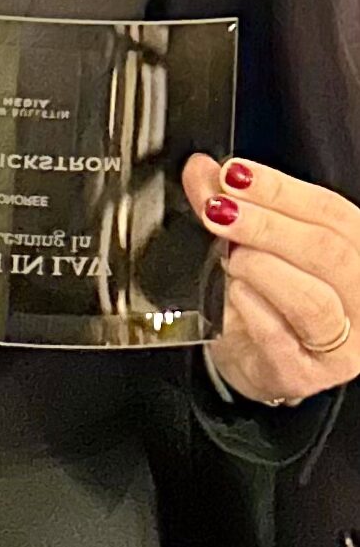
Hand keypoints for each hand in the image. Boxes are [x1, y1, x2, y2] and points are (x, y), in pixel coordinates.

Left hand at [184, 154, 359, 404]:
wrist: (250, 356)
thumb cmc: (265, 294)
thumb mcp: (251, 241)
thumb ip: (230, 202)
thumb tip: (202, 170)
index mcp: (356, 255)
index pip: (333, 214)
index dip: (282, 189)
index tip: (235, 174)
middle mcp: (359, 303)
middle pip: (328, 253)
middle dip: (267, 224)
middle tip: (220, 211)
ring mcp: (338, 347)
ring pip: (314, 301)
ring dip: (261, 267)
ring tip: (228, 256)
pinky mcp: (302, 376)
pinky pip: (280, 339)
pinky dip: (251, 307)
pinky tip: (232, 291)